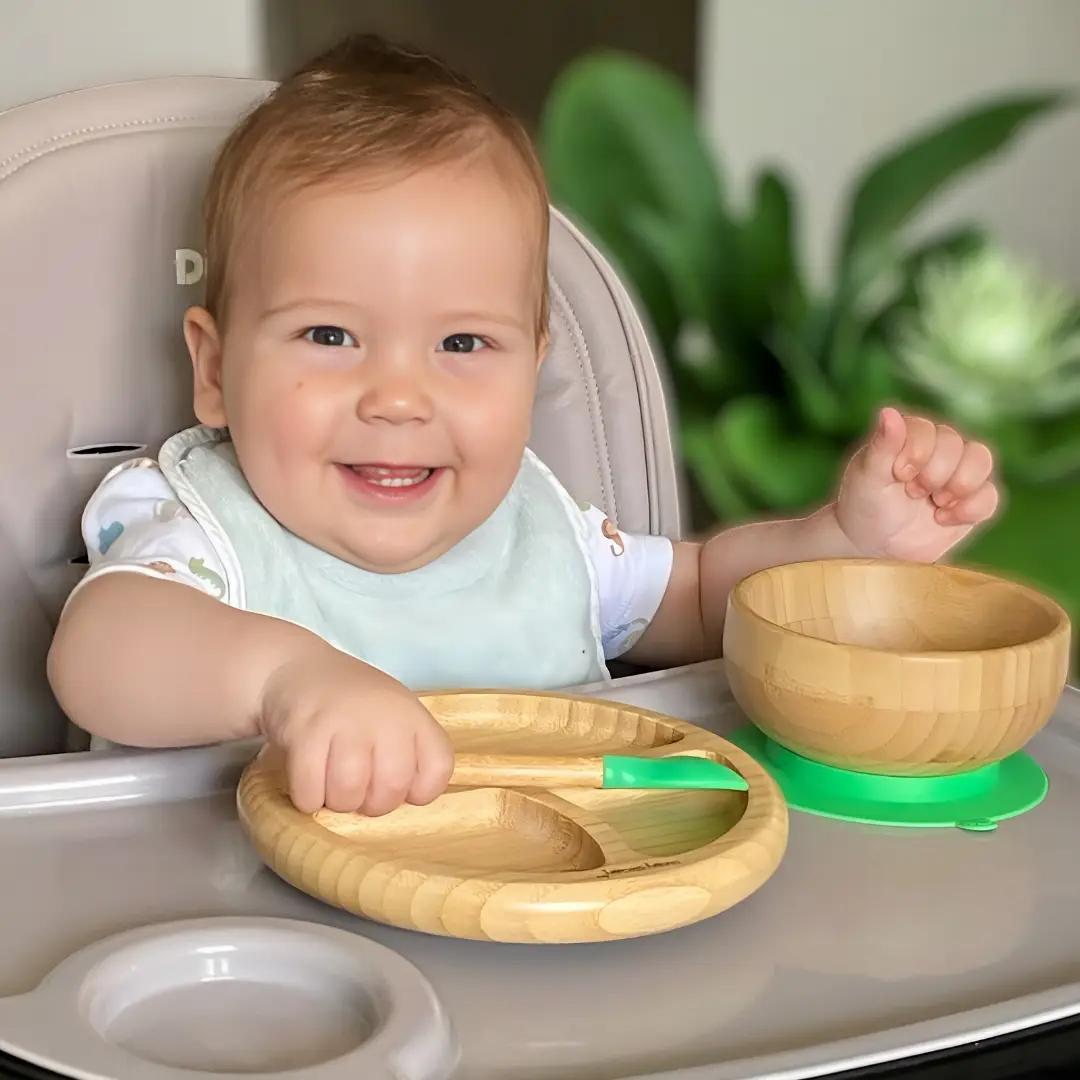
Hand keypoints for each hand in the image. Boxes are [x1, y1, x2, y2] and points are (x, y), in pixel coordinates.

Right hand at [258, 642, 453, 815]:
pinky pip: (310, 791)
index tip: (398, 787)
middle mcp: (386, 716)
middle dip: (370, 804)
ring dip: (337, 802)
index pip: (437, 769)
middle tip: (357, 788)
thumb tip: (401, 803)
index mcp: (413, 716)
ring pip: (348, 793)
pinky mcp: (306, 731)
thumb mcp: (394, 715)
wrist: (299, 667)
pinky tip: (308, 782)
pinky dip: (307, 798)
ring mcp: (346, 722)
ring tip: (331, 784)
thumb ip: (405, 754)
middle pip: (391, 789)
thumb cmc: (352, 703)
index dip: (419, 791)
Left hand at [835, 406, 998, 562]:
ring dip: (959, 486)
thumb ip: (882, 446)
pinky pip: (990, 496)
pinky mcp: (972, 500)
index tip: (899, 475)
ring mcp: (958, 473)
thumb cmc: (866, 503)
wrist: (875, 543)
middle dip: (936, 474)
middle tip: (913, 492)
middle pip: (958, 445)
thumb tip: (888, 412)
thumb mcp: (868, 477)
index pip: (930, 430)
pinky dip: (969, 510)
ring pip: (982, 461)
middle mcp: (939, 448)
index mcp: (911, 435)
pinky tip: (942, 518)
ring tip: (935, 504)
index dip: (918, 453)